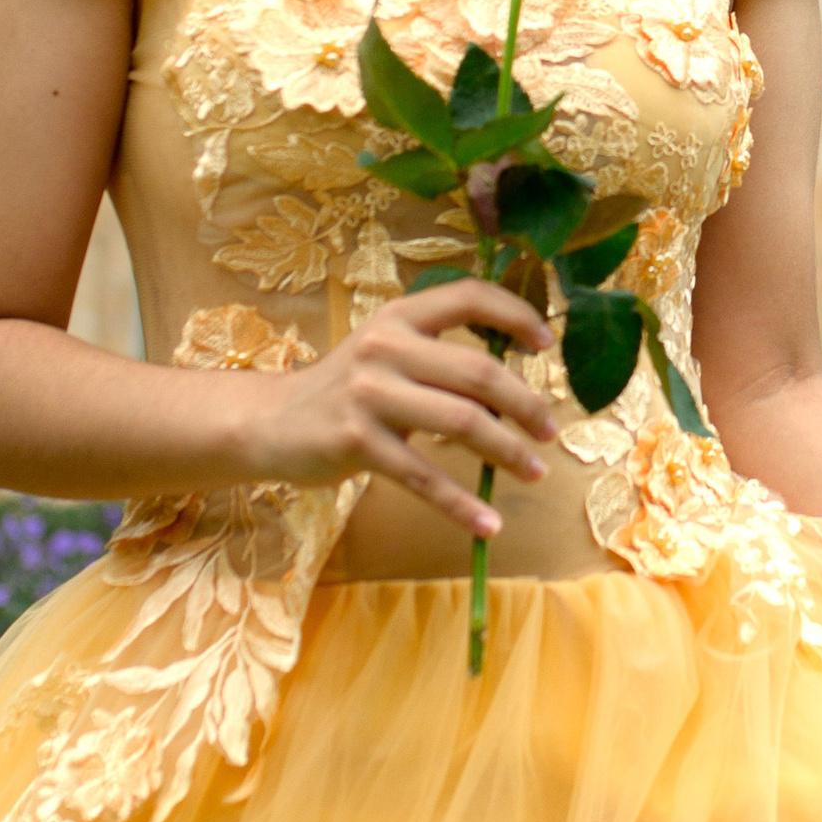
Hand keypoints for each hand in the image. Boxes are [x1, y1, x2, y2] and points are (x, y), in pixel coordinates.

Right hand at [231, 280, 558, 534]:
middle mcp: (385, 346)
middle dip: (526, 404)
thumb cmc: (346, 390)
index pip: (468, 297)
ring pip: (461, 422)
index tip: (547, 346)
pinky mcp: (355, 441)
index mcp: (399, 316)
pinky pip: (423, 477)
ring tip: (535, 470)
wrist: (270, 422)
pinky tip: (488, 524)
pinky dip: (461, 505)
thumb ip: (440, 359)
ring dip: (508, 452)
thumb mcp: (388, 354)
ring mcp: (368, 393)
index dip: (515, 316)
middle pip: (478, 370)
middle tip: (551, 432)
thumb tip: (515, 386)